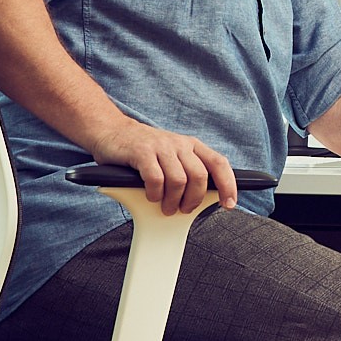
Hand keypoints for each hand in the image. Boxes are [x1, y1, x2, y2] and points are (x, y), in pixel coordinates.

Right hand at [94, 119, 238, 214]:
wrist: (111, 131)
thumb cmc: (144, 151)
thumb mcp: (171, 157)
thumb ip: (186, 173)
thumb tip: (201, 201)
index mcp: (192, 146)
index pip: (219, 163)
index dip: (228, 184)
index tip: (229, 203)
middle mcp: (180, 144)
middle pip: (200, 177)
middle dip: (194, 199)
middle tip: (183, 209)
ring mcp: (161, 147)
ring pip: (179, 181)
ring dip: (173, 201)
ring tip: (166, 207)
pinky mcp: (142, 152)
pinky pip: (156, 179)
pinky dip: (155, 194)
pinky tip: (151, 195)